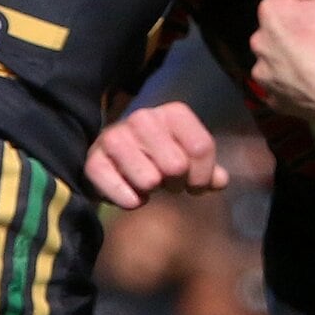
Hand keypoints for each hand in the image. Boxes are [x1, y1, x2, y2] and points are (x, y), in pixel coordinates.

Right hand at [85, 101, 226, 209]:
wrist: (112, 159)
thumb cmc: (158, 158)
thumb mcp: (187, 159)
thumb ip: (207, 170)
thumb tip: (221, 180)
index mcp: (173, 113)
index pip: (202, 147)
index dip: (202, 176)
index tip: (193, 184)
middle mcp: (144, 118)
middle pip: (177, 165)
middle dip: (176, 184)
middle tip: (167, 182)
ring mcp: (115, 136)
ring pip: (149, 180)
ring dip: (152, 191)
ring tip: (148, 184)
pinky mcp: (94, 160)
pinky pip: (121, 193)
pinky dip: (131, 201)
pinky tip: (131, 196)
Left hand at [249, 0, 314, 122]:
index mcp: (271, 12)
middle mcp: (261, 41)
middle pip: (283, 23)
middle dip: (302, 23)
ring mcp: (265, 72)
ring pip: (280, 53)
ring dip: (296, 51)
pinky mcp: (275, 97)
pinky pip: (283, 83)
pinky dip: (295, 79)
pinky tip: (313, 76)